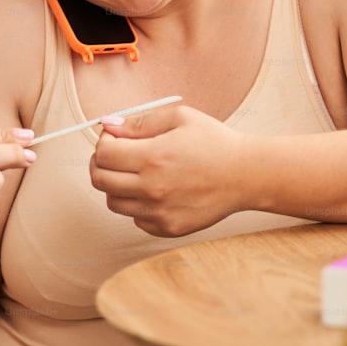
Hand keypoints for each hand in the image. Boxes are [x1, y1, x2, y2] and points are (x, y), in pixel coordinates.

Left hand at [89, 106, 245, 236]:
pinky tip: (156, 190)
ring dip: (117, 185)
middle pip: (100, 180)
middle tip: (115, 154)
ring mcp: (159, 212)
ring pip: (113, 203)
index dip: (103, 142)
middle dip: (101, 163)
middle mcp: (151, 188)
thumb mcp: (180, 118)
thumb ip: (140, 122)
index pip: (103, 154)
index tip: (114, 138)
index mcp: (152, 157)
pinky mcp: (168, 228)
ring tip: (136, 173)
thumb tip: (109, 125)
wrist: (246, 175)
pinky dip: (137, 205)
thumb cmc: (215, 142)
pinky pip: (136, 218)